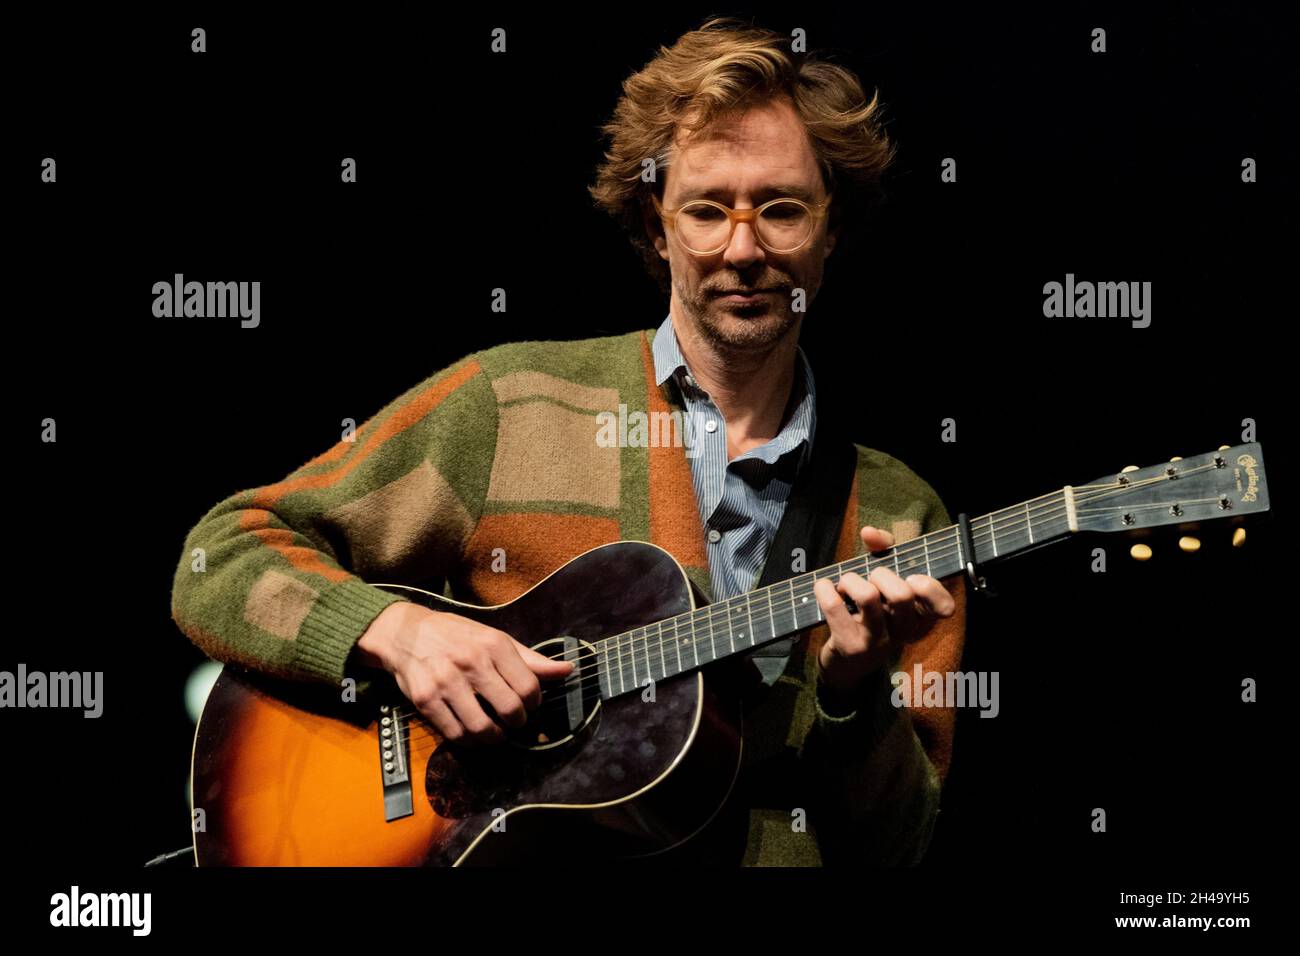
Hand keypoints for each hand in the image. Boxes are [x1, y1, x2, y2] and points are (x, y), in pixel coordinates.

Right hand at [355, 602, 573, 744]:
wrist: (405, 632)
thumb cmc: (456, 635)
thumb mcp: (494, 638)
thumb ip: (530, 659)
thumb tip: (567, 671)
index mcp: (493, 645)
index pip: (529, 687)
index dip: (534, 704)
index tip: (529, 705)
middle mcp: (471, 662)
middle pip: (510, 709)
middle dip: (517, 723)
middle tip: (513, 722)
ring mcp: (446, 682)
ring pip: (482, 728)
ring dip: (494, 738)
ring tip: (496, 733)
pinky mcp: (425, 699)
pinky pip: (455, 733)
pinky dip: (469, 741)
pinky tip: (473, 734)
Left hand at [813, 525, 955, 706]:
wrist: (846, 664)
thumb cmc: (870, 612)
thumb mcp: (884, 582)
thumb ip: (885, 549)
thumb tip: (870, 533)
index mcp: (920, 618)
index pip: (943, 605)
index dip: (929, 587)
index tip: (912, 578)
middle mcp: (904, 633)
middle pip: (901, 594)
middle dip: (880, 574)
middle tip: (869, 579)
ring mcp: (877, 642)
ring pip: (868, 596)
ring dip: (851, 580)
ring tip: (846, 584)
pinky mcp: (849, 646)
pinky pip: (834, 606)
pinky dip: (824, 588)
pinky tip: (824, 587)